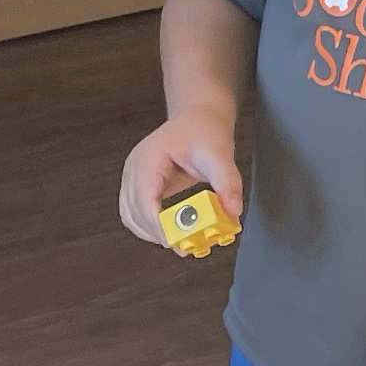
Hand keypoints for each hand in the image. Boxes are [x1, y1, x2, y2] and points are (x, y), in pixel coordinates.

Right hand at [120, 114, 242, 245]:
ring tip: (181, 241)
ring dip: (153, 234)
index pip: (145, 199)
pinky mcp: (138, 186)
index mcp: (149, 158)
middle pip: (136, 212)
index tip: (177, 242)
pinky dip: (151, 228)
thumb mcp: (219, 154)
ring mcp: (132, 178)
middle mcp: (134, 169)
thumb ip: (227, 182)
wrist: (197, 119)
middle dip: (160, 233)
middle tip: (186, 247)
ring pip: (132, 217)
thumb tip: (233, 211)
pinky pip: (135, 215)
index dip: (158, 225)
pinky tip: (171, 232)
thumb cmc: (203, 130)